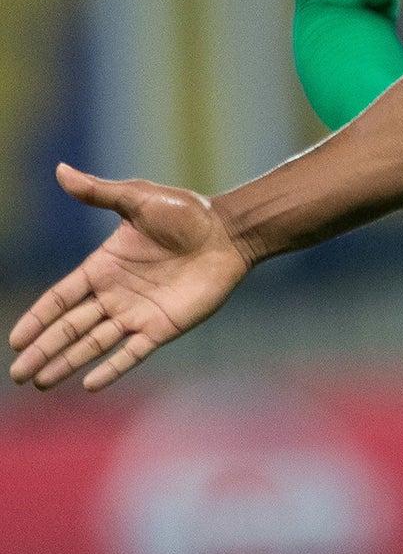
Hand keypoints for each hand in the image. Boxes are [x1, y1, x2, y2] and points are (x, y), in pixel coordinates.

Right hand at [9, 164, 253, 391]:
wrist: (230, 232)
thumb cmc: (187, 212)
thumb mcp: (139, 199)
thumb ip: (100, 193)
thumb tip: (61, 169)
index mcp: (103, 266)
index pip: (60, 298)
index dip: (37, 319)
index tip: (14, 339)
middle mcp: (115, 294)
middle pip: (69, 327)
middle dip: (42, 350)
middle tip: (18, 375)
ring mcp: (138, 313)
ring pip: (94, 344)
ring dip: (67, 363)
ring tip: (42, 382)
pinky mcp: (163, 326)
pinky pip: (132, 352)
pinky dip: (112, 368)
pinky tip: (90, 383)